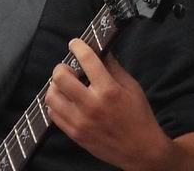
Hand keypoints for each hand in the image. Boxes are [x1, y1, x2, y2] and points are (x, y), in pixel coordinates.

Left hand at [44, 40, 172, 169]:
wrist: (141, 150)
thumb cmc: (139, 116)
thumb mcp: (132, 86)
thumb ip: (114, 67)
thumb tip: (101, 51)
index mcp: (109, 90)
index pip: (87, 60)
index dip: (78, 46)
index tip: (75, 43)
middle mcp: (92, 105)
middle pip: (61, 77)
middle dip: (62, 67)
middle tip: (68, 68)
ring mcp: (81, 121)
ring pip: (52, 96)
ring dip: (56, 86)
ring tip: (65, 85)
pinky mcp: (75, 134)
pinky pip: (53, 114)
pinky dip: (55, 103)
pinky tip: (65, 101)